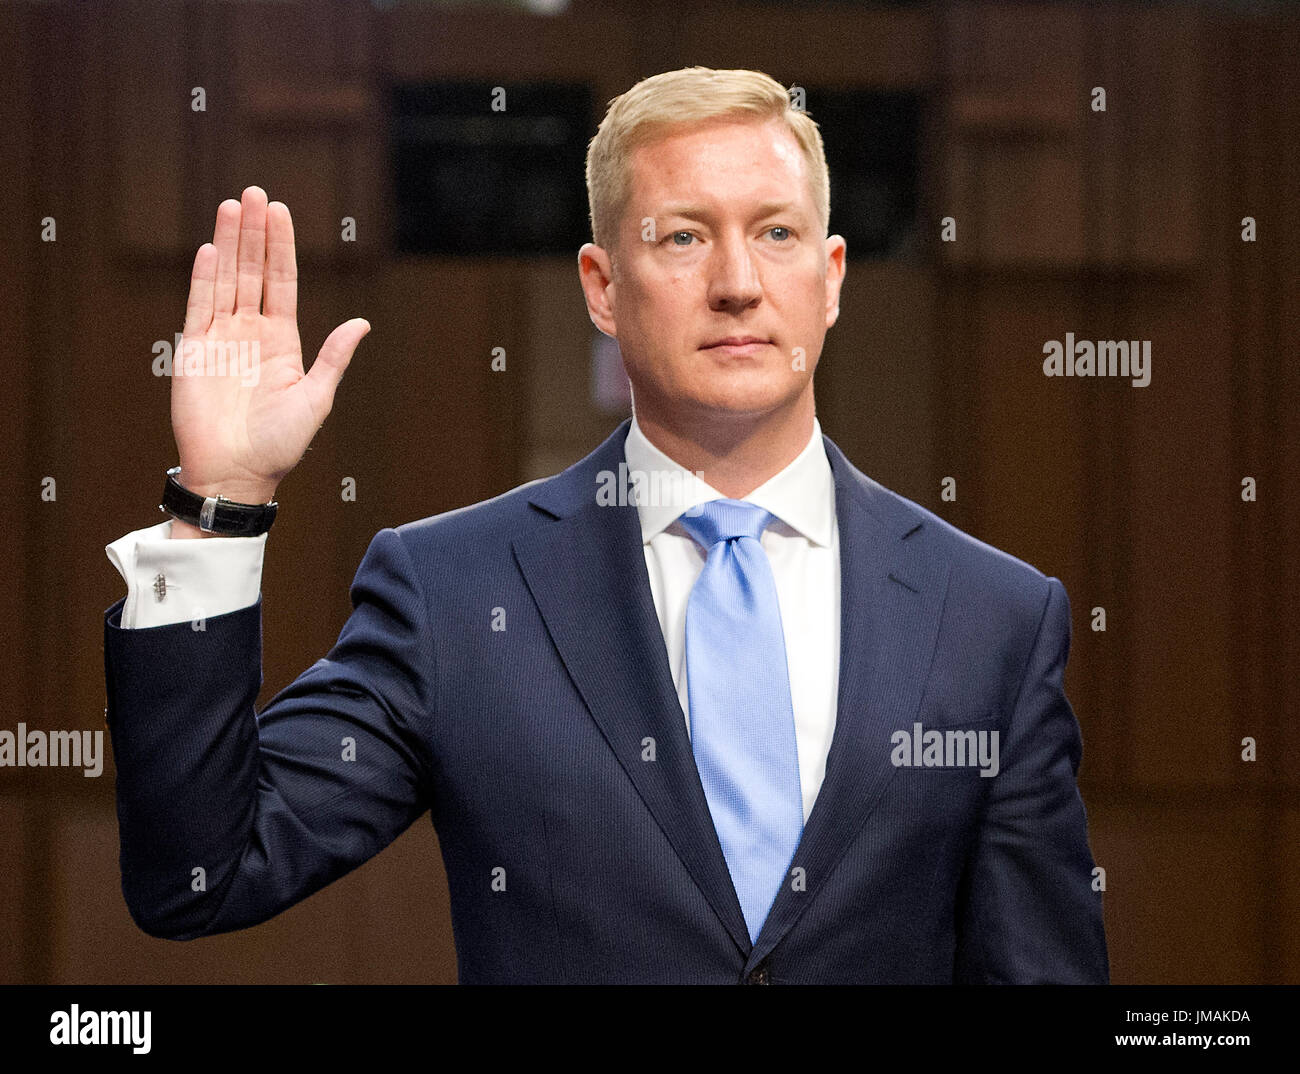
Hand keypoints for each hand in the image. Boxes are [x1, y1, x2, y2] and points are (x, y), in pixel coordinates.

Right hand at [169, 186, 368, 536]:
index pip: (281, 282)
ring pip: (225, 280)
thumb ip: (334, 358)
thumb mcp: (316, 398)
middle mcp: (251, 333)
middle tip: (255, 193)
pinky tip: (211, 249)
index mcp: (282, 341)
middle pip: (252, 271)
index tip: (281, 211)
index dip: (281, 247)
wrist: (237, 472)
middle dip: (254, 233)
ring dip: (229, 243)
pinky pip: (199, 307)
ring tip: (233, 205)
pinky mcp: (194, 351)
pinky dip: (204, 278)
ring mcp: (221, 338)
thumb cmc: (279, 444)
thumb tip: (362, 323)